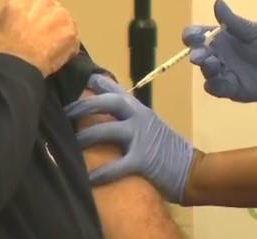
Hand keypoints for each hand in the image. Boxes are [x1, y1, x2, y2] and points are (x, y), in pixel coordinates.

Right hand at [0, 0, 79, 76]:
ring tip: (50, 48)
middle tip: (39, 38)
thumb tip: (12, 18)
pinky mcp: (71, 32)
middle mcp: (44, 0)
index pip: (28, 2)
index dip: (28, 16)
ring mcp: (60, 15)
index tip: (25, 28)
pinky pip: (71, 39)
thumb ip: (5, 15)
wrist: (14, 64)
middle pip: (49, 9)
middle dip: (46, 20)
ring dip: (58, 32)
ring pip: (63, 22)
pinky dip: (67, 47)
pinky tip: (57, 57)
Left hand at [64, 74, 192, 202]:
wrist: (192, 170)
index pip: (114, 88)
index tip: (74, 77)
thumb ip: (127, 116)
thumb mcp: (148, 125)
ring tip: (70, 144)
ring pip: (108, 130)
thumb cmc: (165, 149)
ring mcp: (142, 137)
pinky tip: (88, 179)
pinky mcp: (143, 160)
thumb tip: (99, 111)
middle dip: (83, 105)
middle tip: (63, 111)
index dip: (94, 81)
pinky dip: (101, 172)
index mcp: (138, 109)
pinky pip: (118, 165)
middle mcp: (139, 117)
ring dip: (86, 136)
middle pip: (108, 102)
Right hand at [184, 0, 256, 106]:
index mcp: (219, 38)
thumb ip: (232, 20)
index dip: (191, 35)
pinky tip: (217, 82)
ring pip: (206, 71)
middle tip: (197, 55)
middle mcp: (217, 55)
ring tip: (212, 64)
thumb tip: (217, 1)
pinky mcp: (230, 89)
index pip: (197, 35)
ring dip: (205, 68)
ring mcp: (222, 72)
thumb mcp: (252, 31)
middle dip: (196, 53)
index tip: (191, 36)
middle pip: (198, 53)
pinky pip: (216, 88)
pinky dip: (213, 85)